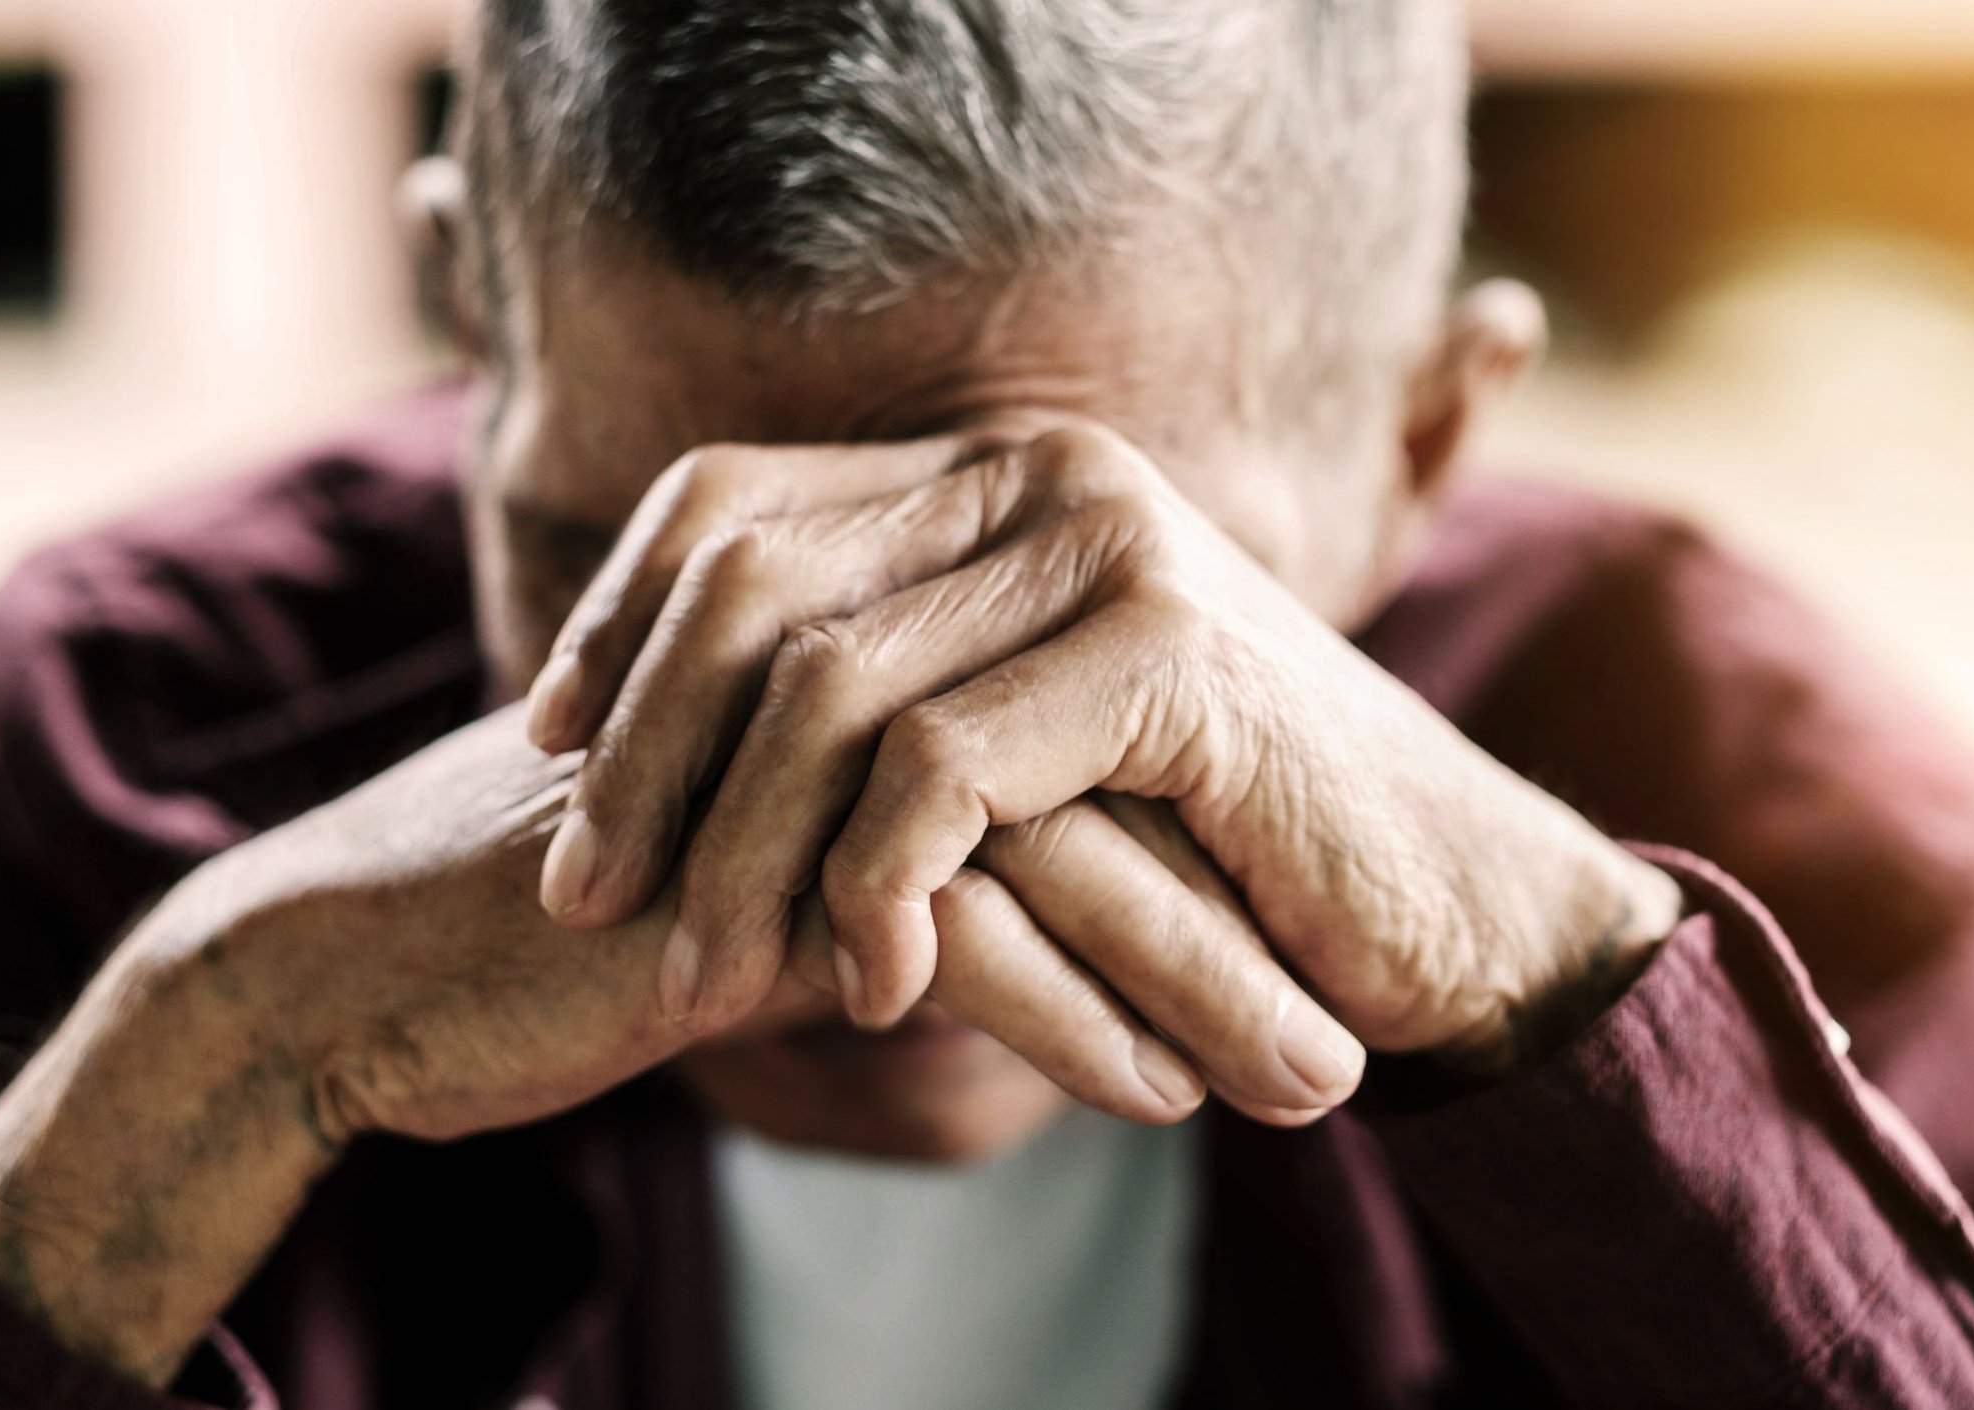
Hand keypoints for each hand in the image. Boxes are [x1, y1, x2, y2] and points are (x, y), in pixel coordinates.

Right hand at [0, 703, 1252, 1384]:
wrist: (352, 969)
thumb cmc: (555, 932)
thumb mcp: (754, 884)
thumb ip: (892, 868)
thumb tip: (1049, 930)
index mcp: (839, 663)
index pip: (1068, 733)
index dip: (1198, 841)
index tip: (1308, 943)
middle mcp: (823, 684)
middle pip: (1090, 779)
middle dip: (1239, 909)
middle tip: (1371, 1018)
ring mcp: (778, 763)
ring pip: (1046, 852)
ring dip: (1194, 976)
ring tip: (1308, 1082)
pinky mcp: (732, 866)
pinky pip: (946, 934)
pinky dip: (1067, 1021)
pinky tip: (1154, 1096)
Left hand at [528, 420, 1678, 1077]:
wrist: (1431, 895)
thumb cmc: (1202, 840)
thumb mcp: (1006, 751)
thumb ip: (872, 696)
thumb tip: (637, 731)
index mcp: (991, 475)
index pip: (731, 502)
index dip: (614, 621)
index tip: (542, 745)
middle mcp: (1042, 474)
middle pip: (750, 588)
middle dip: (637, 758)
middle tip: (582, 900)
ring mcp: (1110, 550)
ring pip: (828, 690)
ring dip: (736, 853)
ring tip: (692, 978)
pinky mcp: (1168, 653)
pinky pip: (945, 770)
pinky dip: (876, 888)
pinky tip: (868, 983)